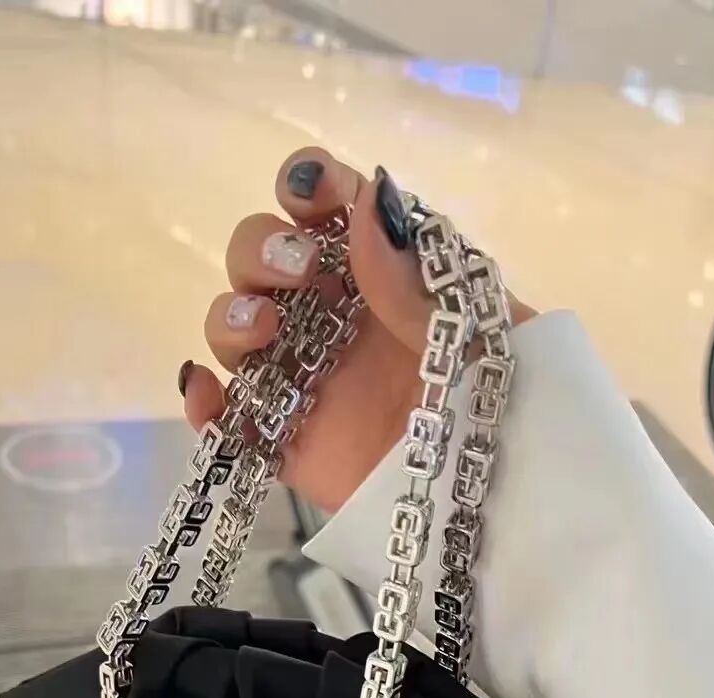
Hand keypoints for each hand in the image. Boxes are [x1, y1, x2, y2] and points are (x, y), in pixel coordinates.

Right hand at [179, 149, 533, 513]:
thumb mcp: (475, 327)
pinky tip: (206, 391)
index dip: (308, 186)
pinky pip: (228, 420)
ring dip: (229, 317)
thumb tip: (364, 205)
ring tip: (263, 331)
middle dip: (260, 249)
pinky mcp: (288, 444)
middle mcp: (330, 317)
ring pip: (234, 330)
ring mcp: (303, 380)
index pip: (325, 208)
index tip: (312, 192)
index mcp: (379, 272)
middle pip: (260, 260)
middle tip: (298, 272)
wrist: (510, 495)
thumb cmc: (504, 398)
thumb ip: (412, 276)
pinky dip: (203, 404)